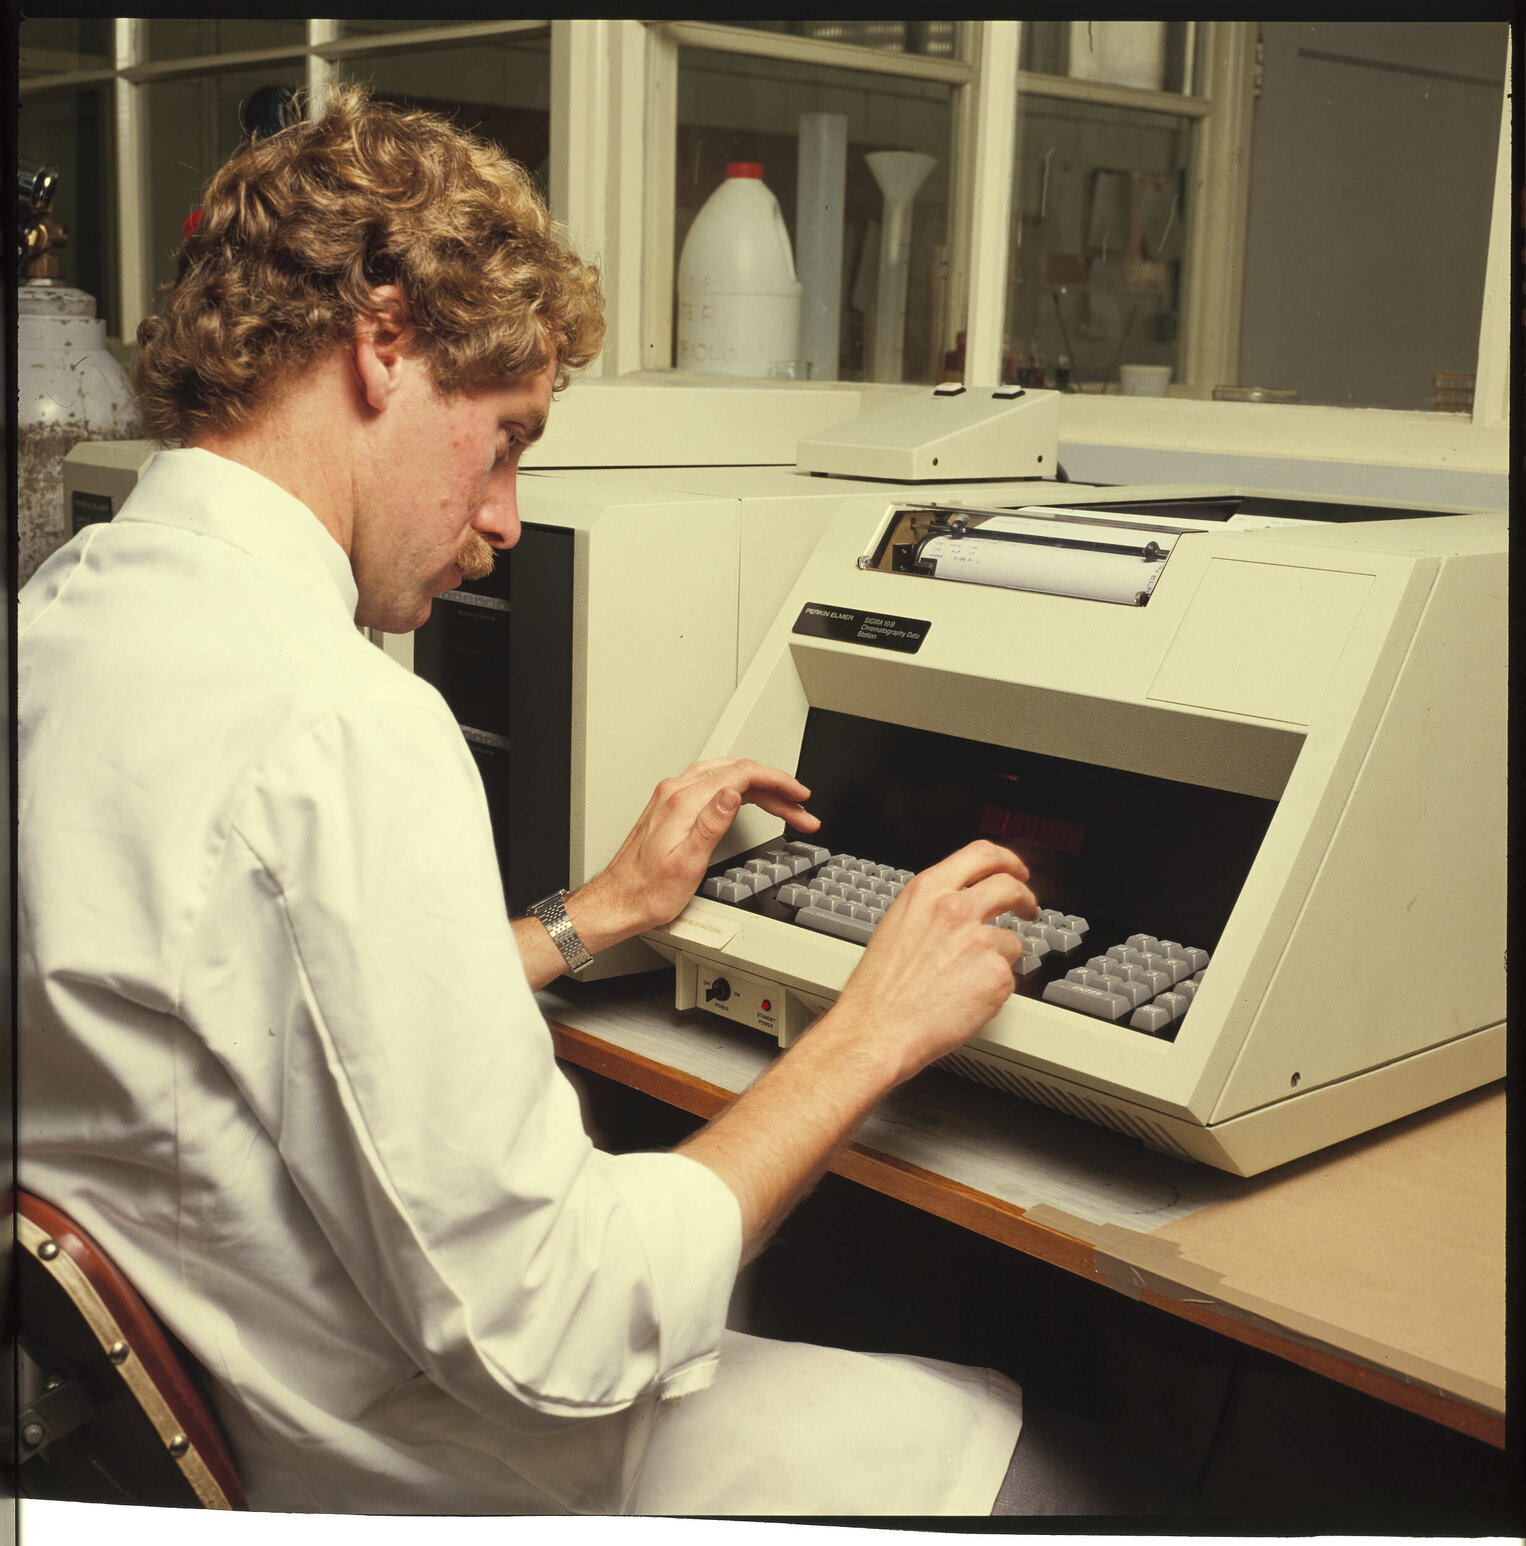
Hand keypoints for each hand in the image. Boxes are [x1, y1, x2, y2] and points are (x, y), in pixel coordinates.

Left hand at [573, 758, 818, 944]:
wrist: (620, 900)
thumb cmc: (649, 891)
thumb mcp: (687, 863)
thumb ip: (711, 823)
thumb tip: (733, 793)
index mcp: (683, 802)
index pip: (740, 774)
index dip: (776, 781)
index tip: (798, 794)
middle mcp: (675, 792)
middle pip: (737, 772)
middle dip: (775, 786)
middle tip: (802, 806)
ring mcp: (672, 796)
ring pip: (726, 776)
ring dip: (760, 787)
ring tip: (786, 805)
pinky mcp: (672, 805)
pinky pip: (713, 784)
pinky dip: (740, 789)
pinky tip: (752, 799)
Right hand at [827, 840, 1038, 1083]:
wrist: (879, 1028)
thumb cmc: (880, 987)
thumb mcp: (897, 925)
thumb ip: (931, 907)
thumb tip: (959, 902)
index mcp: (927, 891)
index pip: (981, 855)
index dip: (1007, 861)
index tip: (1015, 870)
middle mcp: (955, 909)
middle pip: (1010, 886)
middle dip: (1025, 897)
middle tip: (1028, 908)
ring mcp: (979, 941)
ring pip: (1011, 940)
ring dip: (999, 957)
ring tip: (971, 978)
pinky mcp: (996, 975)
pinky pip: (1008, 977)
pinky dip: (994, 988)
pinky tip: (968, 999)